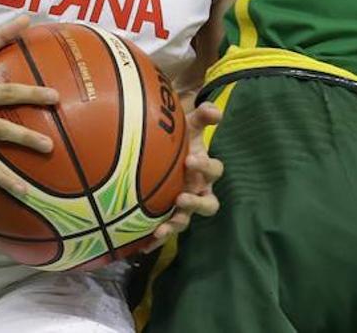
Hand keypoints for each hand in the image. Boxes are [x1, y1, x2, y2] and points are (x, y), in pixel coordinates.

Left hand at [146, 101, 224, 247]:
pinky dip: (155, 241)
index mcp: (205, 170)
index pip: (215, 170)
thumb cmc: (180, 137)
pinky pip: (164, 231)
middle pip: (208, 205)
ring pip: (186, 221)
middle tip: (181, 198)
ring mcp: (184, 206)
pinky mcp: (168, 216)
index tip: (189, 160)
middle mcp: (199, 191)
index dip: (206, 168)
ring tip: (161, 229)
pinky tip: (141, 246)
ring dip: (175, 226)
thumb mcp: (190, 123)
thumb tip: (214, 110)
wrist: (166, 150)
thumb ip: (203, 115)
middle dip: (196, 204)